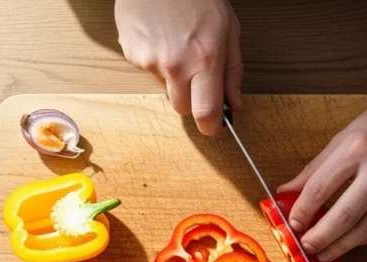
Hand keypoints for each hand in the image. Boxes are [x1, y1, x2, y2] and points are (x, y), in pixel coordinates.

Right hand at [115, 0, 242, 135]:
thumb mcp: (229, 29)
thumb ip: (233, 71)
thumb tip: (235, 104)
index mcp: (205, 60)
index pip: (206, 114)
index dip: (211, 126)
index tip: (214, 125)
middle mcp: (176, 66)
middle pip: (182, 108)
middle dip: (191, 99)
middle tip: (196, 74)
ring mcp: (150, 61)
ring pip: (164, 87)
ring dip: (172, 75)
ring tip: (176, 42)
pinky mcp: (131, 54)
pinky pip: (147, 69)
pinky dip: (155, 58)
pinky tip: (160, 35)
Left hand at [278, 88, 366, 261]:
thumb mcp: (345, 135)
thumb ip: (316, 167)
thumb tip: (287, 190)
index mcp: (357, 147)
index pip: (320, 188)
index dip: (302, 211)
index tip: (292, 224)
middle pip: (343, 216)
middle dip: (319, 237)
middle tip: (306, 247)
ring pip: (366, 229)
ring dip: (341, 246)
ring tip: (325, 253)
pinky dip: (364, 239)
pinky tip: (350, 242)